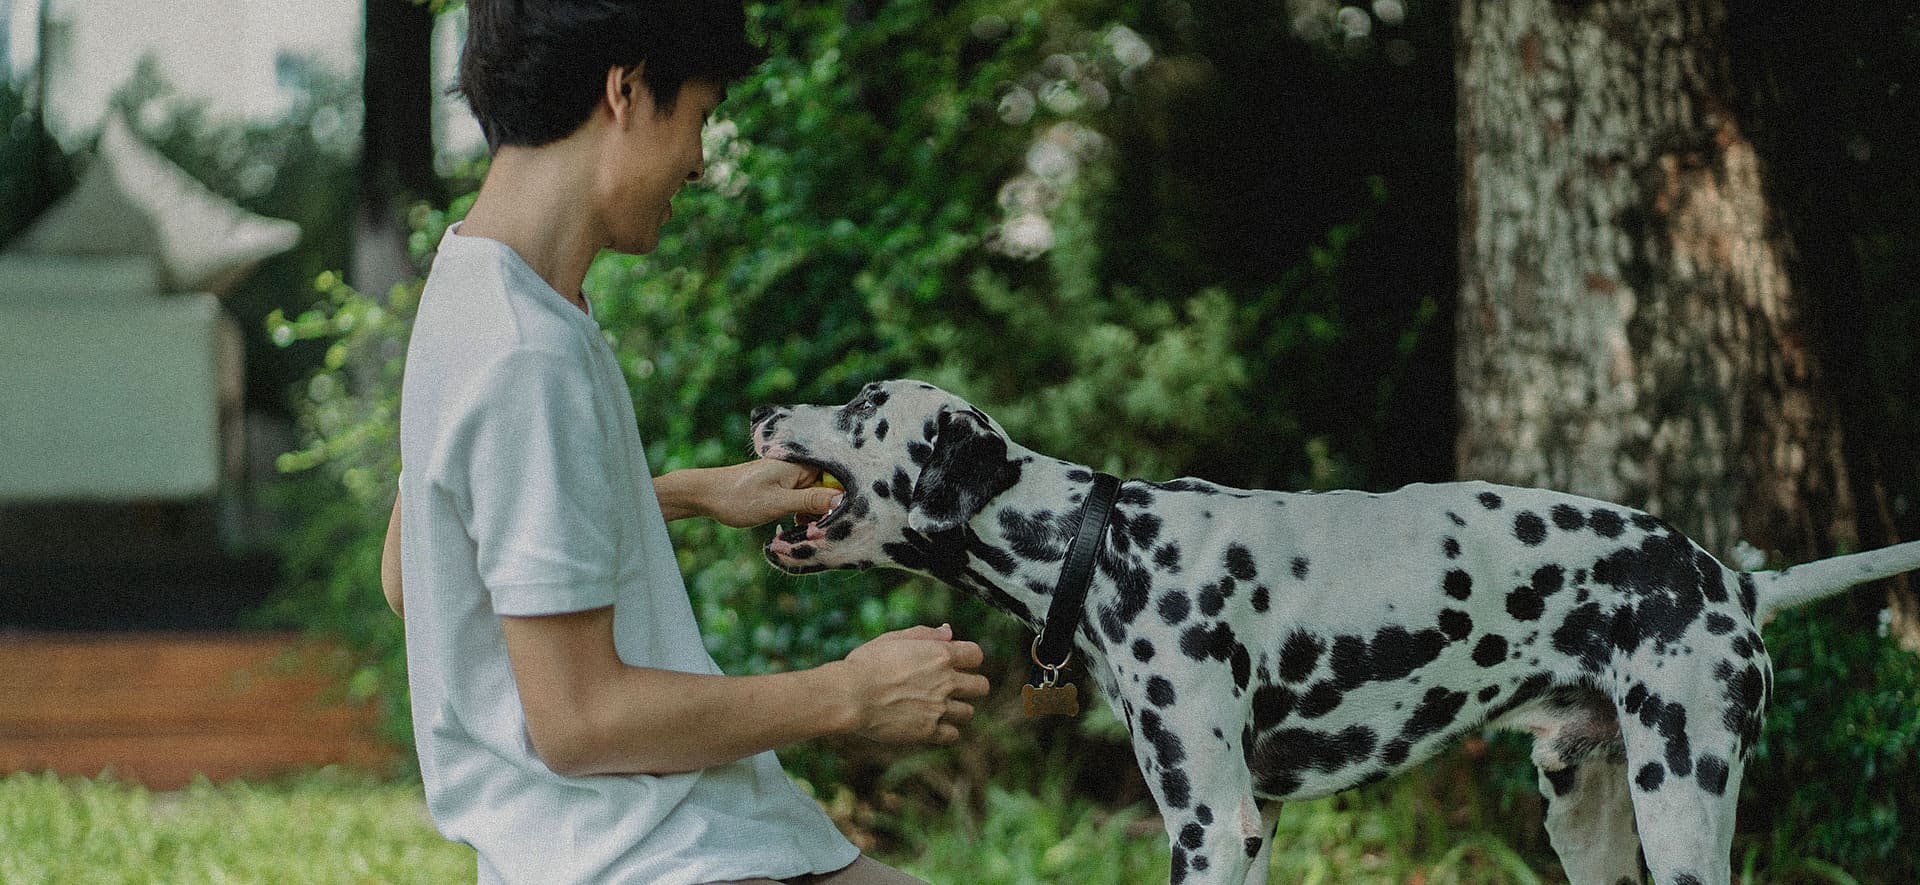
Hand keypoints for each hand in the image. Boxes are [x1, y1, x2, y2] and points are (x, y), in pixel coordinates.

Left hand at [701, 459, 842, 528]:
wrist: (707, 495)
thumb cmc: (739, 497)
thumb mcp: (778, 502)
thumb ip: (811, 501)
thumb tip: (841, 500)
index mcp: (801, 464)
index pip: (837, 479)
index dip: (841, 501)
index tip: (834, 523)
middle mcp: (800, 467)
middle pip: (828, 489)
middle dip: (827, 511)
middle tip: (816, 533)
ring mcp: (792, 477)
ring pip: (817, 497)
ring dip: (815, 516)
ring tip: (805, 532)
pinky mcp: (784, 487)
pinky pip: (804, 500)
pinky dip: (803, 514)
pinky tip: (796, 526)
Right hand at [837, 624, 989, 743]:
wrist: (851, 695)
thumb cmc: (867, 663)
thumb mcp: (894, 639)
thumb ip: (925, 634)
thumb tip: (949, 632)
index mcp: (940, 655)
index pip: (976, 655)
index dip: (968, 658)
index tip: (956, 663)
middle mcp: (946, 681)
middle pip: (981, 686)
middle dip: (970, 686)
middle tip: (952, 688)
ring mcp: (939, 708)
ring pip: (968, 713)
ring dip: (957, 709)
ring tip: (937, 707)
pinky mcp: (927, 731)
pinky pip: (952, 734)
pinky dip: (945, 731)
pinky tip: (929, 724)